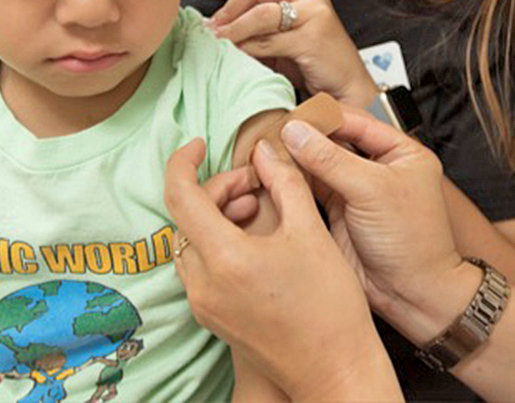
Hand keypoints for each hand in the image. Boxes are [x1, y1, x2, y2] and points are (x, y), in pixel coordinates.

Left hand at [165, 138, 400, 400]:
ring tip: (259, 208)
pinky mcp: (212, 317)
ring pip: (191, 241)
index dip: (183, 162)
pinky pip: (200, 266)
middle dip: (217, 189)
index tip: (199, 144)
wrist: (335, 369)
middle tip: (257, 183)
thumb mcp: (310, 230)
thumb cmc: (330, 306)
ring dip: (217, 215)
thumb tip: (265, 151)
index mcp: (224, 258)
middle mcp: (203, 284)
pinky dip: (218, 242)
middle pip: (186, 217)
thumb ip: (283, 181)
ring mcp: (204, 304)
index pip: (179, 195)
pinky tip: (254, 239)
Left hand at [208, 0, 378, 106]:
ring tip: (219, 45)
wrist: (349, 90)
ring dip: (234, 32)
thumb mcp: (285, 40)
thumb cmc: (315, 66)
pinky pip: (269, 41)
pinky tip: (238, 57)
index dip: (231, 3)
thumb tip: (219, 29)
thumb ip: (260, 30)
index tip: (214, 22)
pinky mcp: (313, 38)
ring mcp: (315, 15)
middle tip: (212, 32)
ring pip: (260, 15)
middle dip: (228, 13)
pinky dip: (248, 49)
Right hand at [279, 107, 464, 335]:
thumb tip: (296, 132)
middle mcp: (378, 167)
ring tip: (268, 152)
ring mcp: (357, 190)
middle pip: (334, 141)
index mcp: (401, 152)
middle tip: (273, 134)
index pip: (356, 121)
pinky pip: (311, 188)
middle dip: (305, 138)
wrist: (412, 295)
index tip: (292, 117)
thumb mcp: (372, 191)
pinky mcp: (339, 212)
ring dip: (295, 159)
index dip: (323, 119)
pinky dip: (293, 181)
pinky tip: (273, 174)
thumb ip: (331, 159)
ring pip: (319, 164)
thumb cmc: (413, 243)